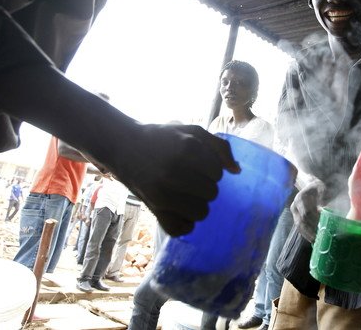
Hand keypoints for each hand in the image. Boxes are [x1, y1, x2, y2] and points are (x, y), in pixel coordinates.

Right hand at [108, 124, 239, 236]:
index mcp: (187, 148)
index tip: (198, 166)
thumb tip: (236, 171)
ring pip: (201, 213)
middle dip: (205, 187)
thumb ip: (220, 147)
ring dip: (198, 205)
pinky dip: (184, 224)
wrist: (123, 146)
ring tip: (185, 194)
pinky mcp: (153, 209)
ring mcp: (162, 193)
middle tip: (190, 179)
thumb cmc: (163, 138)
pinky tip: (180, 210)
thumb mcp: (193, 131)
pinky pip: (181, 229)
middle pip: (212, 193)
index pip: (218, 173)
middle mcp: (174, 171)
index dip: (211, 170)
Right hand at [290, 181, 325, 242]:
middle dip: (311, 230)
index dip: (314, 221)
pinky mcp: (295, 217)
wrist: (308, 186)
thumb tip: (325, 209)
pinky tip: (312, 239)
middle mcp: (295, 206)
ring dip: (307, 234)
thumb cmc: (317, 188)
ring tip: (316, 240)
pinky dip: (305, 234)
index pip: (306, 213)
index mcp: (300, 198)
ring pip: (299, 226)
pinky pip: (299, 227)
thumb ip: (323, 198)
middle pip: (302, 221)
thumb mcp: (321, 189)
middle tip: (320, 237)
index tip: (322, 226)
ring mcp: (294, 212)